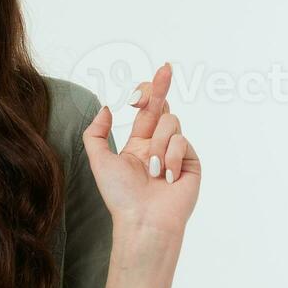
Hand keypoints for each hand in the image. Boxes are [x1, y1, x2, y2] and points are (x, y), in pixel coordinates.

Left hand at [80, 62, 200, 236]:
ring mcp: (177, 152)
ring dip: (158, 145)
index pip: (145, 111)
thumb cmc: (120, 196)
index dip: (144, 95)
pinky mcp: (192, 161)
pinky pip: (182, 141)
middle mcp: (159, 145)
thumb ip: (96, 133)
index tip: (138, 89)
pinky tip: (167, 176)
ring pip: (171, 122)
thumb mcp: (99, 160)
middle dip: (162, 85)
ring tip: (153, 170)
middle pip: (163, 106)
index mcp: (138, 144)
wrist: (144, 219)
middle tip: (165, 68)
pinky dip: (171, 157)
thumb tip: (106, 107)